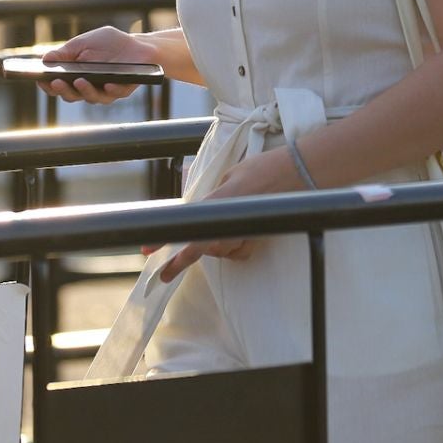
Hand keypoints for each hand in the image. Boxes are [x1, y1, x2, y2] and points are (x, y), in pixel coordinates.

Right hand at [39, 26, 160, 104]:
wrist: (137, 45)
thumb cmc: (108, 44)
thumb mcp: (84, 43)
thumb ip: (66, 52)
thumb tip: (44, 59)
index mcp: (75, 76)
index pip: (57, 85)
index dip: (47, 84)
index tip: (39, 79)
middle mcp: (88, 87)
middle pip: (71, 95)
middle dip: (62, 89)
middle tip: (56, 82)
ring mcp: (105, 90)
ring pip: (92, 97)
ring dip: (84, 90)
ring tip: (79, 81)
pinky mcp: (122, 90)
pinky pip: (115, 93)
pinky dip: (110, 89)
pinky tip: (107, 83)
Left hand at [149, 149, 286, 280]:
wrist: (295, 175)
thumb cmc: (261, 170)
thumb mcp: (228, 175)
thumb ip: (210, 192)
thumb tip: (192, 195)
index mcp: (219, 202)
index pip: (187, 225)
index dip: (165, 239)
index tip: (148, 250)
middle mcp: (230, 222)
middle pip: (200, 246)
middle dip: (185, 254)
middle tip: (165, 272)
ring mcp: (244, 234)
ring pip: (217, 251)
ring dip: (212, 245)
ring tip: (221, 227)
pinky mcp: (256, 242)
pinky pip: (235, 253)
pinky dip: (230, 248)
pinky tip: (236, 235)